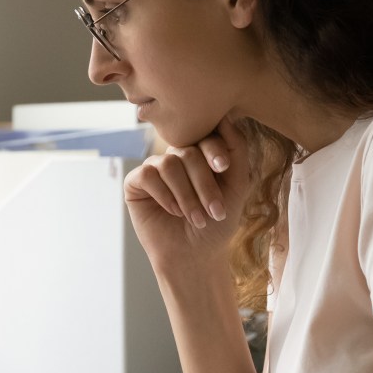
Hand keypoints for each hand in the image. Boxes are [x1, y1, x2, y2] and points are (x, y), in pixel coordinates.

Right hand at [125, 115, 253, 278]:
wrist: (195, 255)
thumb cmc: (216, 223)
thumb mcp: (236, 186)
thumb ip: (235, 151)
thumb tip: (226, 116)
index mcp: (200, 153)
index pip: (205, 136)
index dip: (214, 150)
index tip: (224, 169)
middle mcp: (176, 157)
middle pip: (188, 152)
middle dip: (204, 184)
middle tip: (214, 211)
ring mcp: (155, 168)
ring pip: (168, 164)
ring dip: (186, 195)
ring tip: (196, 218)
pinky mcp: (136, 183)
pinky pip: (147, 175)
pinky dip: (164, 195)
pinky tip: (173, 212)